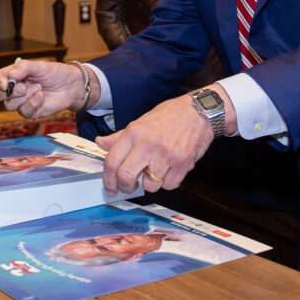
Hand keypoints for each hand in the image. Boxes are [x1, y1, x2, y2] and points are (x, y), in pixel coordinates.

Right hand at [0, 60, 97, 118]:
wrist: (71, 86)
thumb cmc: (55, 73)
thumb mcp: (40, 66)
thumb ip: (25, 67)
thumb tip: (11, 74)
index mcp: (14, 75)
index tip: (7, 84)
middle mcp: (15, 89)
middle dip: (9, 92)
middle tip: (23, 87)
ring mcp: (22, 101)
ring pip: (9, 105)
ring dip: (24, 97)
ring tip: (39, 88)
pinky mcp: (31, 112)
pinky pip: (24, 112)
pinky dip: (32, 104)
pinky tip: (41, 96)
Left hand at [96, 95, 213, 194]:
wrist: (198, 112)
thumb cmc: (170, 115)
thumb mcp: (140, 122)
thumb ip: (120, 137)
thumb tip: (101, 143)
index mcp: (134, 132)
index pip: (112, 161)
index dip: (108, 179)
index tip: (110, 187)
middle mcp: (148, 144)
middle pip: (126, 177)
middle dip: (126, 187)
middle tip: (129, 186)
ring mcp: (166, 155)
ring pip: (149, 185)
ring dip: (151, 183)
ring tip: (156, 169)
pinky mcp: (182, 164)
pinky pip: (169, 185)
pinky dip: (168, 182)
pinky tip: (170, 169)